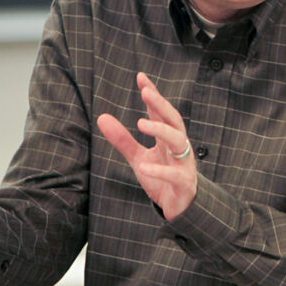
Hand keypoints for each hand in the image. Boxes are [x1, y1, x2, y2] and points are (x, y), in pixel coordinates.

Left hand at [97, 72, 197, 219]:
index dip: (153, 95)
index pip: (160, 112)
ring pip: (178, 141)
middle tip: (146, 92)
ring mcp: (183, 163)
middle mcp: (178, 146)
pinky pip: (173, 174)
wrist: (180, 207)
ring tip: (141, 123)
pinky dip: (159, 170)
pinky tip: (143, 166)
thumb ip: (122, 139)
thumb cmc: (161, 178)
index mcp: (167, 138)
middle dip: (160, 105)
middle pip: (173, 120)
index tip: (141, 78)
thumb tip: (102, 117)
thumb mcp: (138, 157)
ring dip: (161, 130)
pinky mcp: (183, 182)